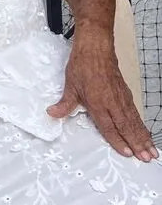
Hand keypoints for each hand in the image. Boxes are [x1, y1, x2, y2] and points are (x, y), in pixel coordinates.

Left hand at [47, 32, 157, 161]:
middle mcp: (112, 102)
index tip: (128, 154)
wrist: (96, 46)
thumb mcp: (70, 85)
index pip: (109, 127)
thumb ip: (64, 104)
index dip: (118, 141)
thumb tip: (52, 114)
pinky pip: (135, 112)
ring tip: (151, 151)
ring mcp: (121, 97)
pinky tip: (145, 132)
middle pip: (126, 127)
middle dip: (137, 144)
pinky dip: (141, 124)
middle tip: (147, 158)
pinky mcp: (125, 92)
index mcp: (98, 102)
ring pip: (134, 121)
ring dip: (143, 137)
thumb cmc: (82, 65)